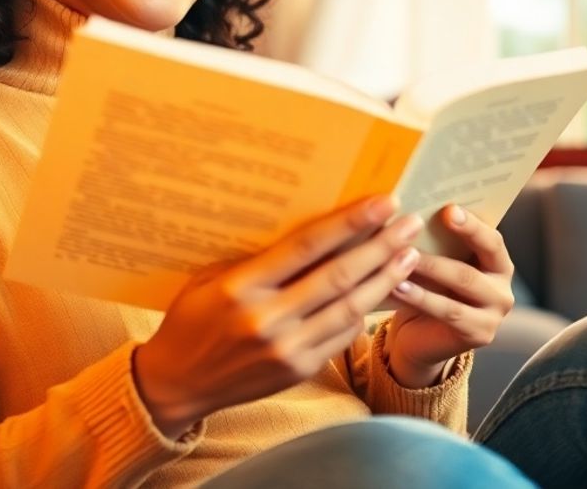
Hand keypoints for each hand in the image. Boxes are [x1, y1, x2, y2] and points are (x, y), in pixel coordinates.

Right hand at [133, 194, 422, 438]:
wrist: (176, 383)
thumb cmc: (191, 319)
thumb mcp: (210, 277)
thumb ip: (257, 258)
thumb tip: (311, 227)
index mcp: (241, 287)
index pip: (307, 247)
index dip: (350, 222)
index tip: (382, 203)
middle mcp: (267, 319)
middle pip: (338, 276)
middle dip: (381, 246)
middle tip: (409, 223)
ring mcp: (286, 349)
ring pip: (350, 308)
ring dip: (385, 278)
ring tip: (410, 254)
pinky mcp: (299, 370)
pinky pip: (342, 336)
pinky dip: (366, 311)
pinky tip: (384, 289)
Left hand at [383, 205, 514, 388]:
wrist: (422, 337)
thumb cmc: (430, 289)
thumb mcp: (437, 262)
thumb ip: (436, 241)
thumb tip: (411, 213)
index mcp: (498, 263)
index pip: (491, 241)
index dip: (472, 225)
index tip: (448, 209)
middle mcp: (502, 290)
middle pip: (473, 268)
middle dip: (439, 254)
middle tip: (410, 239)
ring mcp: (494, 316)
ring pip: (460, 288)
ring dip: (428, 271)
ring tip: (399, 260)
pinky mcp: (479, 335)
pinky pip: (448, 312)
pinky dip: (420, 298)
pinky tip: (398, 287)